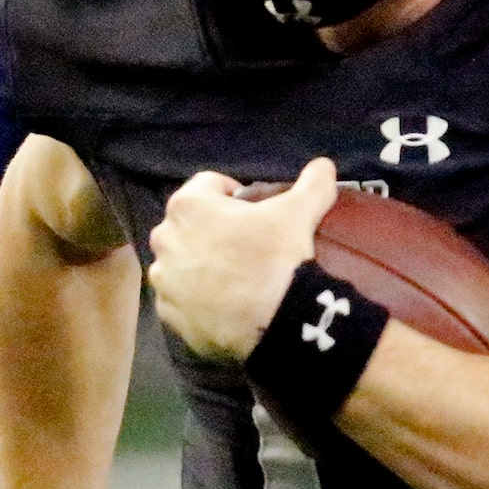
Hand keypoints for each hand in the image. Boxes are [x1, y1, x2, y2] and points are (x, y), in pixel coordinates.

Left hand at [147, 159, 337, 361]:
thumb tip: (325, 166)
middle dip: (212, 230)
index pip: (209, 185)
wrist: (273, 322)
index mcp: (189, 205)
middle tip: (245, 246)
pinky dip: (196, 298)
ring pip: (181, 262)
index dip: (233, 195)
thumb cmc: (277, 258)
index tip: (252, 212)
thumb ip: (312, 183)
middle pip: (189, 224)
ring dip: (199, 264)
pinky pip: (180, 298)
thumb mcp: (300, 213)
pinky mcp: (169, 313)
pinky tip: (224, 303)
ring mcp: (164, 279)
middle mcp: (165, 238)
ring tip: (234, 278)